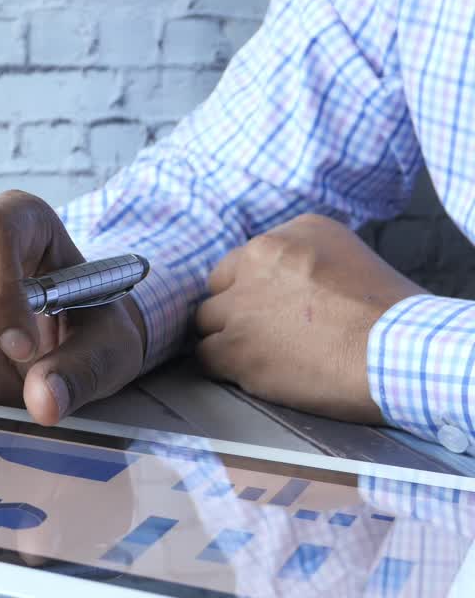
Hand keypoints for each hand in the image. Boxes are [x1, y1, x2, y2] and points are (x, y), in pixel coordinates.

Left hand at [196, 213, 426, 422]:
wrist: (401, 353)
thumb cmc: (392, 316)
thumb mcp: (351, 258)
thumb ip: (305, 263)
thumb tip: (279, 284)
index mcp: (292, 233)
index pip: (246, 260)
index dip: (255, 289)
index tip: (273, 308)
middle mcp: (260, 258)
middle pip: (221, 287)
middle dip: (236, 310)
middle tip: (265, 334)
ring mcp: (242, 303)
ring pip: (208, 320)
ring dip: (228, 339)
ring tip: (262, 357)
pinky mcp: (235, 346)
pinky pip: (205, 356)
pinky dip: (225, 368)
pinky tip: (255, 374)